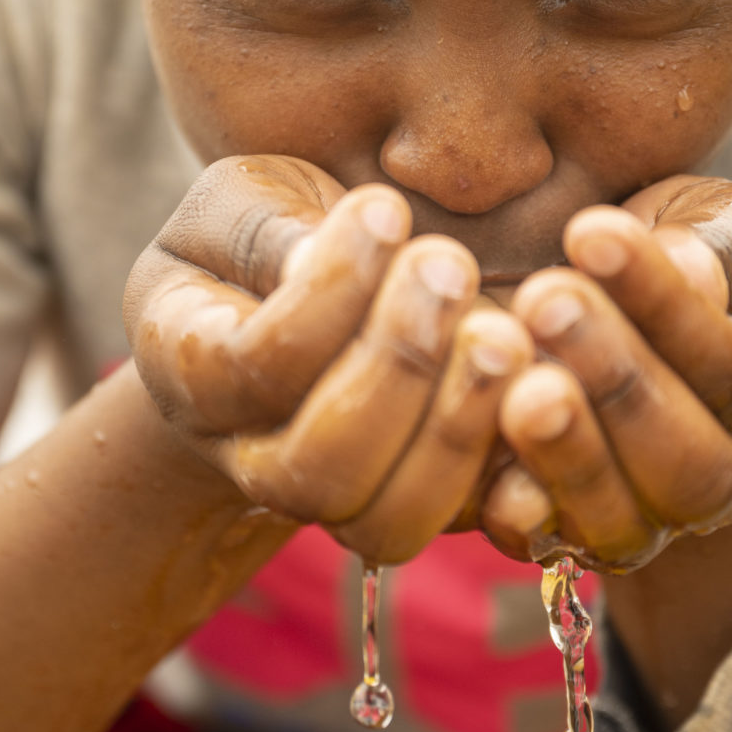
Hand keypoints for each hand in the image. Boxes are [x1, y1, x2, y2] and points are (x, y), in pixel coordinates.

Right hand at [125, 156, 534, 562]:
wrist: (284, 314)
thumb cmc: (261, 242)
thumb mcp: (243, 205)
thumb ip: (269, 228)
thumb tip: (329, 254)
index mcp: (188, 372)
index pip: (252, 365)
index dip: (327, 293)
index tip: (385, 208)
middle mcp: (249, 459)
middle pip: (319, 466)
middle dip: (398, 364)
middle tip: (451, 266)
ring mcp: (331, 500)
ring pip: (385, 522)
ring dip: (454, 429)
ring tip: (503, 332)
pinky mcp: (412, 507)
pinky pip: (460, 526)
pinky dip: (508, 473)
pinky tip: (542, 387)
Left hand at [481, 176, 731, 573]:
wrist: (642, 356)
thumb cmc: (693, 269)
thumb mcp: (724, 231)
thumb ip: (719, 245)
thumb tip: (690, 265)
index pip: (729, 362)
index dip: (662, 301)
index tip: (590, 231)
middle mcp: (721, 478)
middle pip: (687, 460)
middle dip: (616, 378)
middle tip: (545, 297)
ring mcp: (644, 522)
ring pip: (620, 520)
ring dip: (565, 449)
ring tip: (516, 373)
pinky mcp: (563, 540)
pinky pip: (539, 544)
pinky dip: (507, 501)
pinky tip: (474, 431)